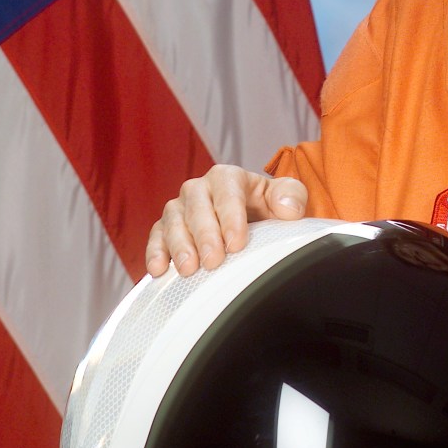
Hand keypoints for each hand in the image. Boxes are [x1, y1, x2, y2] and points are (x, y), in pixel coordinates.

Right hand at [145, 164, 307, 277]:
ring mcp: (180, 208)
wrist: (252, 219)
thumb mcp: (286, 197)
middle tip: (213, 261)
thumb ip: (292, 196)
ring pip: (172, 222)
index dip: (230, 217)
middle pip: (196, 208)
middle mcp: (199, 189)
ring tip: (188, 269)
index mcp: (227, 177)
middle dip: (204, 235)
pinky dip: (155, 253)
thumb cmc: (267, 207)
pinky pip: (156, 237)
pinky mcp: (165, 229)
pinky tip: (159, 270)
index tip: (237, 243)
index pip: (226, 193)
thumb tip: (287, 208)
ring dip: (179, 246)